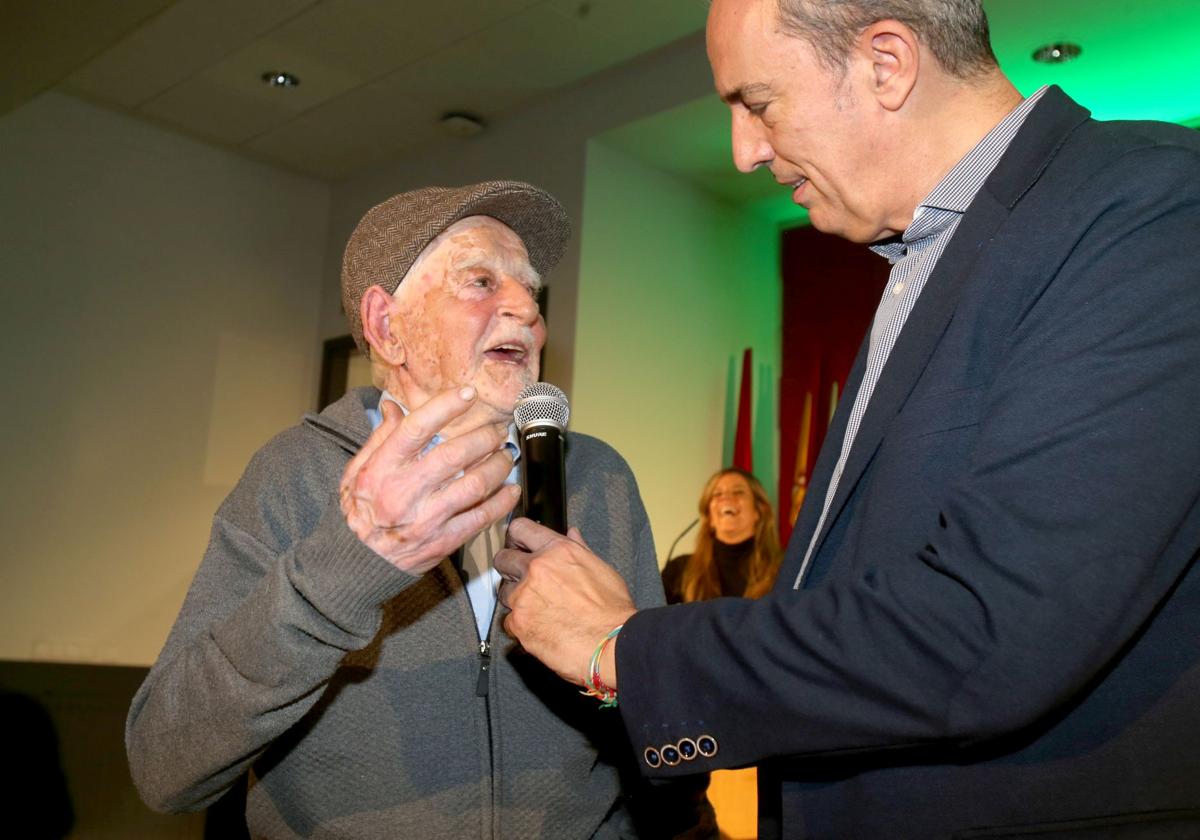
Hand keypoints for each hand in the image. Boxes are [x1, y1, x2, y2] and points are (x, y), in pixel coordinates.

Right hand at [339, 386, 520, 573]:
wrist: (357, 563)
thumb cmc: (358, 513)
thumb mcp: (355, 472)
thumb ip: (379, 438)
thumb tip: (394, 406)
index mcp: (381, 470)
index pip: (416, 429)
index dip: (445, 407)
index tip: (467, 394)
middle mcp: (404, 492)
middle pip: (454, 455)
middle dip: (483, 438)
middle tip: (497, 431)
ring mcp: (426, 518)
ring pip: (474, 485)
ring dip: (498, 467)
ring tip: (505, 456)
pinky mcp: (443, 541)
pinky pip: (481, 518)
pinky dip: (502, 502)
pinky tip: (510, 490)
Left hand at [496, 518, 636, 686]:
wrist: (612, 645)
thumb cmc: (612, 611)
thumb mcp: (601, 569)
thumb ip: (579, 549)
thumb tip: (571, 534)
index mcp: (558, 551)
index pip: (521, 529)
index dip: (517, 538)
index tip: (517, 546)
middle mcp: (537, 569)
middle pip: (503, 559)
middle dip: (510, 568)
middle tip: (523, 579)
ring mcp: (524, 596)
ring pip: (504, 592)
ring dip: (517, 599)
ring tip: (540, 610)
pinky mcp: (518, 623)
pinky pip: (509, 621)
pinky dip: (521, 626)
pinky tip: (540, 628)